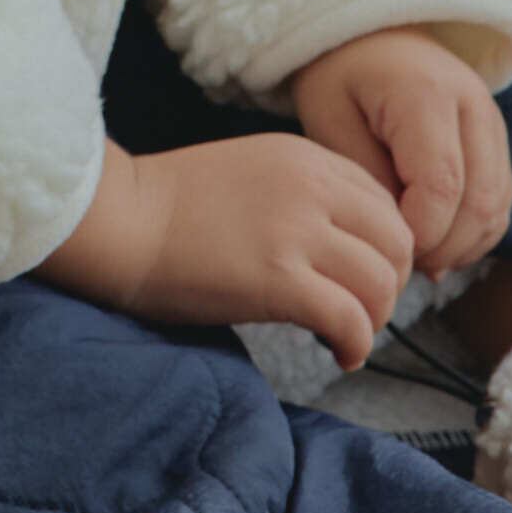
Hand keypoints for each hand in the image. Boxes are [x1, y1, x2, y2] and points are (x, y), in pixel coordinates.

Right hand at [37, 132, 413, 363]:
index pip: (384, 203)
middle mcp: (311, 187)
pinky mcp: (279, 280)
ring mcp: (296, 232)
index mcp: (305, 158)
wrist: (115, 221)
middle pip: (396, 242)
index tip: (361, 277)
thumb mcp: (247, 174)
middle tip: (361, 311)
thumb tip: (337, 248)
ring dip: (374, 318)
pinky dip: (355, 343)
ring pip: (381, 283)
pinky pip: (349, 318)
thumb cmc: (164, 207)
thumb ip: (298, 196)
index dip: (383, 248)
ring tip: (347, 336)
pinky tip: (339, 354)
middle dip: (389, 284)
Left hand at [288, 29, 511, 275]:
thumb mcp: (329, 120)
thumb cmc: (339, 77)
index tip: (385, 246)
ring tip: (417, 257)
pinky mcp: (497, 140)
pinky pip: (501, 200)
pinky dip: (475, 231)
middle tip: (401, 262)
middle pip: (481, 201)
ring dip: (462, 244)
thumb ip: (366, 177)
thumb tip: (400, 236)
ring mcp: (493, 123)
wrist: (370, 35)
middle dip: (443, 247)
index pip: (442, 186)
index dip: (420, 232)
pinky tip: (438, 243)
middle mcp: (474, 106)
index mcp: (426, 95)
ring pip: (499, 206)